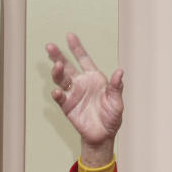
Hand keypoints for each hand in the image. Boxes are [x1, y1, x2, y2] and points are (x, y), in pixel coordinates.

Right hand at [46, 32, 123, 164]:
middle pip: (67, 66)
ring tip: (57, 66)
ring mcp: (72, 94)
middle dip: (58, 56)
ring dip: (57, 72)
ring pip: (61, 79)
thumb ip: (116, 87)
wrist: (103, 135)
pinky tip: (57, 91)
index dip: (77, 48)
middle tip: (50, 47)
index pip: (83, 59)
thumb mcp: (117, 102)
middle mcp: (81, 83)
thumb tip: (120, 71)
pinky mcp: (67, 106)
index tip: (70, 35)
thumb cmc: (111, 117)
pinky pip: (60, 98)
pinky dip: (58, 94)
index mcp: (94, 78)